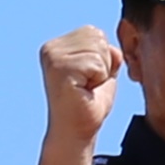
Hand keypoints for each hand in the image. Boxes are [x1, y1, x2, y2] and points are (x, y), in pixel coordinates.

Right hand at [39, 26, 123, 148]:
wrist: (77, 131)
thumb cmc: (90, 104)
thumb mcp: (102, 70)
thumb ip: (107, 51)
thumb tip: (114, 46)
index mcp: (57, 45)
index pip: (95, 32)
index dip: (102, 59)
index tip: (88, 80)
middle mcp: (51, 48)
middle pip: (98, 37)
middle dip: (103, 64)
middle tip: (88, 85)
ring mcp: (53, 57)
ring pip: (99, 48)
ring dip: (100, 73)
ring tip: (85, 88)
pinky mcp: (59, 68)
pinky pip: (97, 63)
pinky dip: (98, 80)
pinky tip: (83, 92)